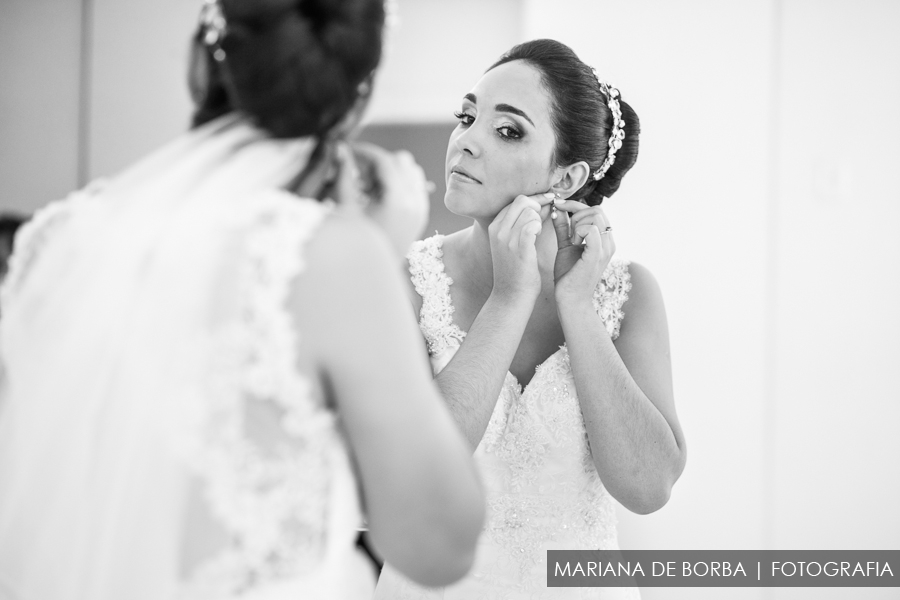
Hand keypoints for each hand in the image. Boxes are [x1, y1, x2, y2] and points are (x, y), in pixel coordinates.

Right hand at [333, 142, 429, 256]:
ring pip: (412, 171)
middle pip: (402, 161)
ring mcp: (421, 209)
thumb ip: (343, 176)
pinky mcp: (421, 216)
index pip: (385, 160)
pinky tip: (379, 195)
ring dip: (390, 171)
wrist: (372, 277)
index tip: (349, 151)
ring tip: (368, 186)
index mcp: (397, 200)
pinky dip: (400, 183)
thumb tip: (339, 148)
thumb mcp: (346, 209)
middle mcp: (415, 203)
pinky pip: (416, 186)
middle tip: (357, 172)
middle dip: (378, 161)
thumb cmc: (355, 244)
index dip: (365, 152)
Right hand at [487, 193, 553, 302]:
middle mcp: (498, 230)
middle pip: (521, 201)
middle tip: (547, 216)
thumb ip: (525, 223)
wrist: (511, 296)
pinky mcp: (519, 248)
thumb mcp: (514, 243)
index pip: (515, 201)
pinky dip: (539, 226)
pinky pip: (532, 224)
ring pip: (529, 211)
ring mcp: (507, 239)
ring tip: (539, 232)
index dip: (534, 199)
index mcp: (495, 227)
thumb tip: (542, 205)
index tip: (547, 201)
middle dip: (538, 205)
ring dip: (539, 218)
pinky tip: (538, 235)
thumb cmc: (516, 271)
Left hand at [551, 199, 615, 304]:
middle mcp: (609, 242)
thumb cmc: (569, 275)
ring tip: (572, 240)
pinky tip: (573, 243)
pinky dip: (579, 231)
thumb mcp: (566, 245)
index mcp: (604, 239)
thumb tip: (557, 209)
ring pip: (595, 215)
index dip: (575, 205)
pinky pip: (592, 230)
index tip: (558, 206)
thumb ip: (563, 227)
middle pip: (597, 209)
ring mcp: (605, 249)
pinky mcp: (597, 255)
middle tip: (567, 231)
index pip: (596, 210)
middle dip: (576, 213)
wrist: (570, 299)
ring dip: (578, 223)